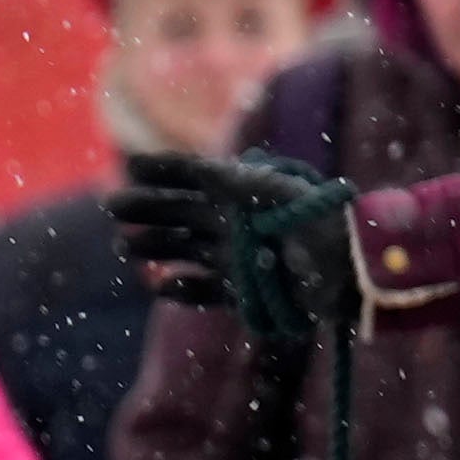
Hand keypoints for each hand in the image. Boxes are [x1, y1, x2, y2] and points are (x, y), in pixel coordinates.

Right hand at [114, 150, 357, 328]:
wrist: (346, 267)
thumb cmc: (308, 219)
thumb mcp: (261, 188)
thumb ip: (213, 176)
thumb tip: (160, 166)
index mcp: (240, 194)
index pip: (191, 180)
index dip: (159, 175)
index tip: (128, 174)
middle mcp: (233, 224)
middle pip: (179, 216)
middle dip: (145, 211)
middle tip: (113, 210)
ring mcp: (234, 258)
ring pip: (182, 251)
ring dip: (153, 248)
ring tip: (125, 247)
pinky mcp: (240, 292)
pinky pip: (202, 291)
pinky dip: (180, 289)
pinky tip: (161, 284)